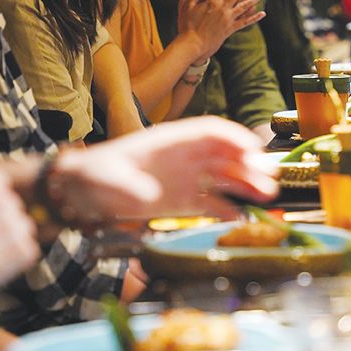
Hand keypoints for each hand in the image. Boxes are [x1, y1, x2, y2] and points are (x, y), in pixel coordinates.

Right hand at [0, 163, 38, 299]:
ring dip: (8, 237)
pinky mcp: (24, 250)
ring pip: (22, 227)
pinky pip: (26, 249)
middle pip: (14, 204)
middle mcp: (4, 198)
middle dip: (1, 218)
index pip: (6, 180)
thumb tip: (2, 191)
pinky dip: (13, 258)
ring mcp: (16, 224)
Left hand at [48, 118, 277, 222]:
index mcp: (170, 141)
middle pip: (224, 155)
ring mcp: (184, 179)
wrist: (81, 194)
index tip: (253, 148)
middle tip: (269, 178)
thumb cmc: (94, 175)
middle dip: (249, 164)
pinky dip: (226, 209)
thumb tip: (148, 195)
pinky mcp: (181, 202)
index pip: (209, 132)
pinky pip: (210, 204)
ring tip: (266, 197)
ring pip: (223, 178)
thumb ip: (127, 185)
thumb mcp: (107, 177)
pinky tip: (241, 218)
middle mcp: (183, 158)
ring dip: (246, 185)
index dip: (233, 138)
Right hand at [177, 0, 266, 56]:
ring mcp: (228, 18)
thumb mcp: (188, 6)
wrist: (192, 44)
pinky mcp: (230, 29)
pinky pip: (244, 22)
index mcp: (212, 1)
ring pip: (245, 5)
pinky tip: (262, 13)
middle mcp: (223, 8)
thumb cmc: (186, 25)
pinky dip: (253, 18)